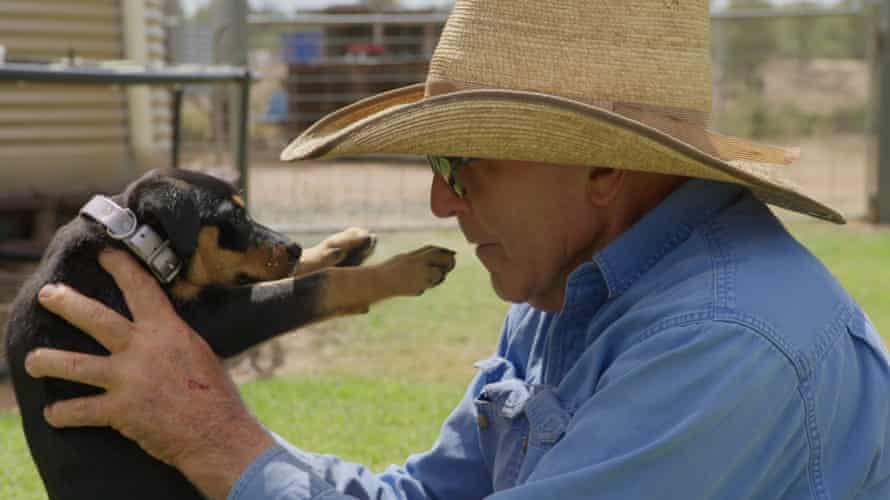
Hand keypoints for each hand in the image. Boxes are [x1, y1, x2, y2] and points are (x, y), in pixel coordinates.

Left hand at [25, 249, 274, 498]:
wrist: (217, 433)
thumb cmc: (215, 394)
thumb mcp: (200, 352)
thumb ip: (174, 338)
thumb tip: (161, 329)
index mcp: (168, 330)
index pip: (141, 288)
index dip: (121, 267)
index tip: (105, 252)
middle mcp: (144, 349)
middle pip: (95, 319)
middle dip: (66, 303)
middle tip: (47, 294)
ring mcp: (129, 379)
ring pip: (75, 365)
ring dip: (47, 362)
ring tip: (31, 361)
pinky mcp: (119, 411)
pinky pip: (80, 411)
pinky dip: (63, 414)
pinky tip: (53, 414)